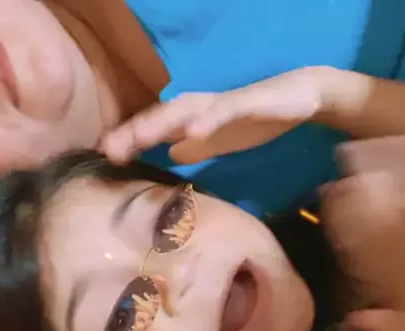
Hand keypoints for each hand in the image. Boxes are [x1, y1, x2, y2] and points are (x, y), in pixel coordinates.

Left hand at [100, 66, 326, 163]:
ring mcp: (221, 103)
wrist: (299, 97)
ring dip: (160, 123)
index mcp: (193, 117)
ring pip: (184, 110)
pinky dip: (207, 120)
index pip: (156, 128)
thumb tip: (170, 154)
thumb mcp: (221, 141)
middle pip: (161, 117)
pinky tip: (192, 132)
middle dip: (134, 132)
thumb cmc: (256, 118)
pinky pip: (224, 110)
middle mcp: (200, 107)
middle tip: (108, 150)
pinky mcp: (245, 102)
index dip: (130, 140)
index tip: (105, 157)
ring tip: (137, 138)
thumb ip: (196, 147)